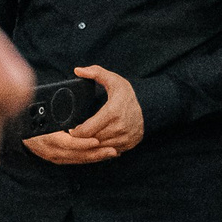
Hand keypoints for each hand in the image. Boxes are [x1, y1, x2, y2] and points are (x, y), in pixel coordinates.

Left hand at [23, 64, 143, 164]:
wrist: (150, 108)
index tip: (72, 128)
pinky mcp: (127, 145)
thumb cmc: (126, 95)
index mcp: (113, 112)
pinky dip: (101, 148)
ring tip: (86, 137)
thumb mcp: (113, 80)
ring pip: (99, 148)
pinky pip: (108, 151)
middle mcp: (120, 127)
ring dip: (91, 144)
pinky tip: (99, 140)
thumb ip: (95, 73)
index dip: (75, 131)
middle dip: (82, 138)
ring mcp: (125, 138)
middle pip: (91, 140)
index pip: (86, 130)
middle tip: (76, 133)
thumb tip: (77, 70)